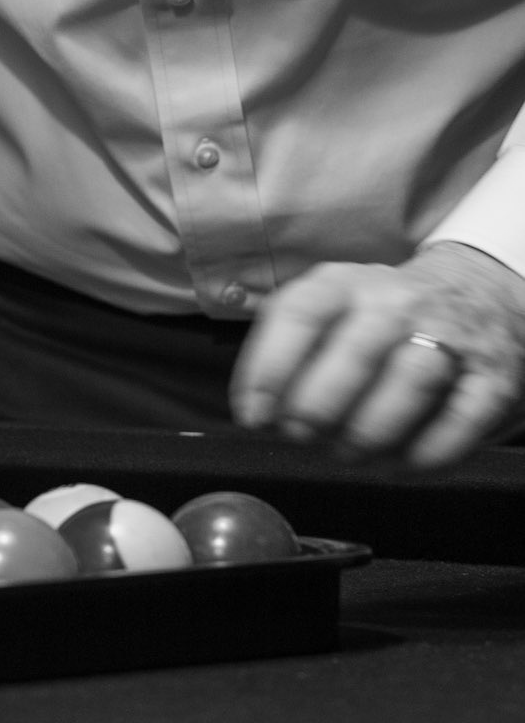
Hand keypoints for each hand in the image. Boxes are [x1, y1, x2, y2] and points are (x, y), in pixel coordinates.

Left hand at [230, 242, 524, 465]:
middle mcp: (398, 302)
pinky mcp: (491, 379)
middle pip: (356, 350)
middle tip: (301, 436)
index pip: (302, 312)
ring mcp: (450, 337)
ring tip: (348, 454)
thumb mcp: (334, 309)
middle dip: (319, 405)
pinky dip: (426, 452)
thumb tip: (256, 413)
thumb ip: (292, 351)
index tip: (254, 415)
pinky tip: (399, 463)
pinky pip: (460, 421)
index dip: (271, 366)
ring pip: (409, 382)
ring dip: (371, 431)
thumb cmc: (385, 318)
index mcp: (347, 283)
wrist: (480, 294)